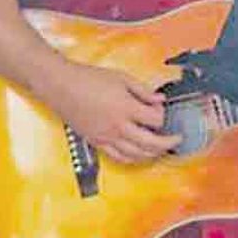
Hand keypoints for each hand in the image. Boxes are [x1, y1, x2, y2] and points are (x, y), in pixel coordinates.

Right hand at [48, 61, 182, 164]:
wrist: (61, 87)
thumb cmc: (88, 79)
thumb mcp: (122, 78)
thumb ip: (144, 90)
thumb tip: (160, 100)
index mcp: (126, 108)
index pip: (156, 120)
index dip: (165, 117)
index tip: (165, 113)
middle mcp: (118, 126)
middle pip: (151, 143)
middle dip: (168, 143)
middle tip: (177, 140)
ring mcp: (107, 137)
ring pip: (136, 155)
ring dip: (153, 154)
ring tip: (161, 150)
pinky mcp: (97, 142)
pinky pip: (119, 157)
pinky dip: (133, 159)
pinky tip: (139, 155)